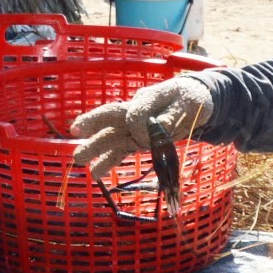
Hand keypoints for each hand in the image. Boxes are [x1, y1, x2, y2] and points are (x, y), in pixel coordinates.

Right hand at [69, 76, 212, 179]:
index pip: (136, 113)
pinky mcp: (138, 140)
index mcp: (147, 99)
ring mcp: (135, 127)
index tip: (147, 138)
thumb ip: (169, 116)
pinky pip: (120, 150)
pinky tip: (96, 173)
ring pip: (113, 136)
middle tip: (75, 131)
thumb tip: (153, 128)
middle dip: (94, 123)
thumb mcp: (187, 104)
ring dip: (97, 147)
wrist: (197, 102)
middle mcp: (136, 112)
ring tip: (80, 160)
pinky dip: (108, 160)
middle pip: (112, 117)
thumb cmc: (191, 99)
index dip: (138, 126)